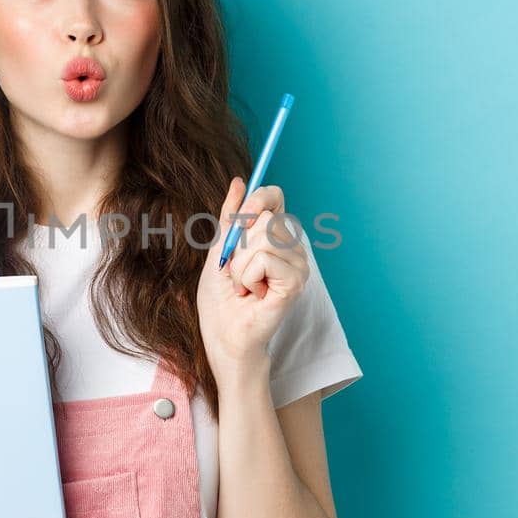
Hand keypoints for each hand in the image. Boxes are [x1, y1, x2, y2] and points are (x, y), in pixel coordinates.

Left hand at [196, 177, 309, 371]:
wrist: (223, 336)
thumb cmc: (221, 299)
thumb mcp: (219, 250)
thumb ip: (230, 218)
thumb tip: (239, 181)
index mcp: (274, 236)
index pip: (274, 196)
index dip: (256, 199)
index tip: (240, 221)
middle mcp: (292, 246)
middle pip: (265, 216)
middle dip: (238, 245)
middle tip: (236, 272)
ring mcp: (298, 263)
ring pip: (263, 237)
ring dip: (239, 265)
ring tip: (243, 285)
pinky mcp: (296, 281)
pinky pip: (264, 258)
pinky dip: (247, 276)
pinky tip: (252, 294)